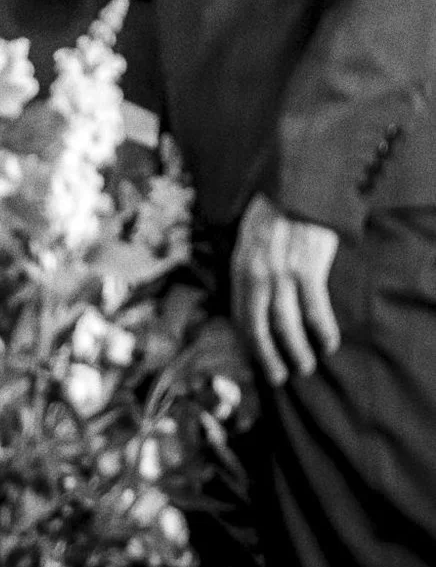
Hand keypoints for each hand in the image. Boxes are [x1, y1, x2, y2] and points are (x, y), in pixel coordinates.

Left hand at [233, 192, 342, 386]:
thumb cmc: (273, 216)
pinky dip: (322, 330)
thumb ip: (247, 269)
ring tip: (305, 366)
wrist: (296, 189)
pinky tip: (328, 343)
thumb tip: (250, 300)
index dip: (247, 343)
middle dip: (268, 356)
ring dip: (296, 350)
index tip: (256, 361)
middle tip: (279, 377)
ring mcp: (281, 272)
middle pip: (258, 326)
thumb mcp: (246, 241)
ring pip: (286, 323)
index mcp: (238, 268)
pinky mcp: (308, 269)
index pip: (239, 315)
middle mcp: (256, 274)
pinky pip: (315, 309)